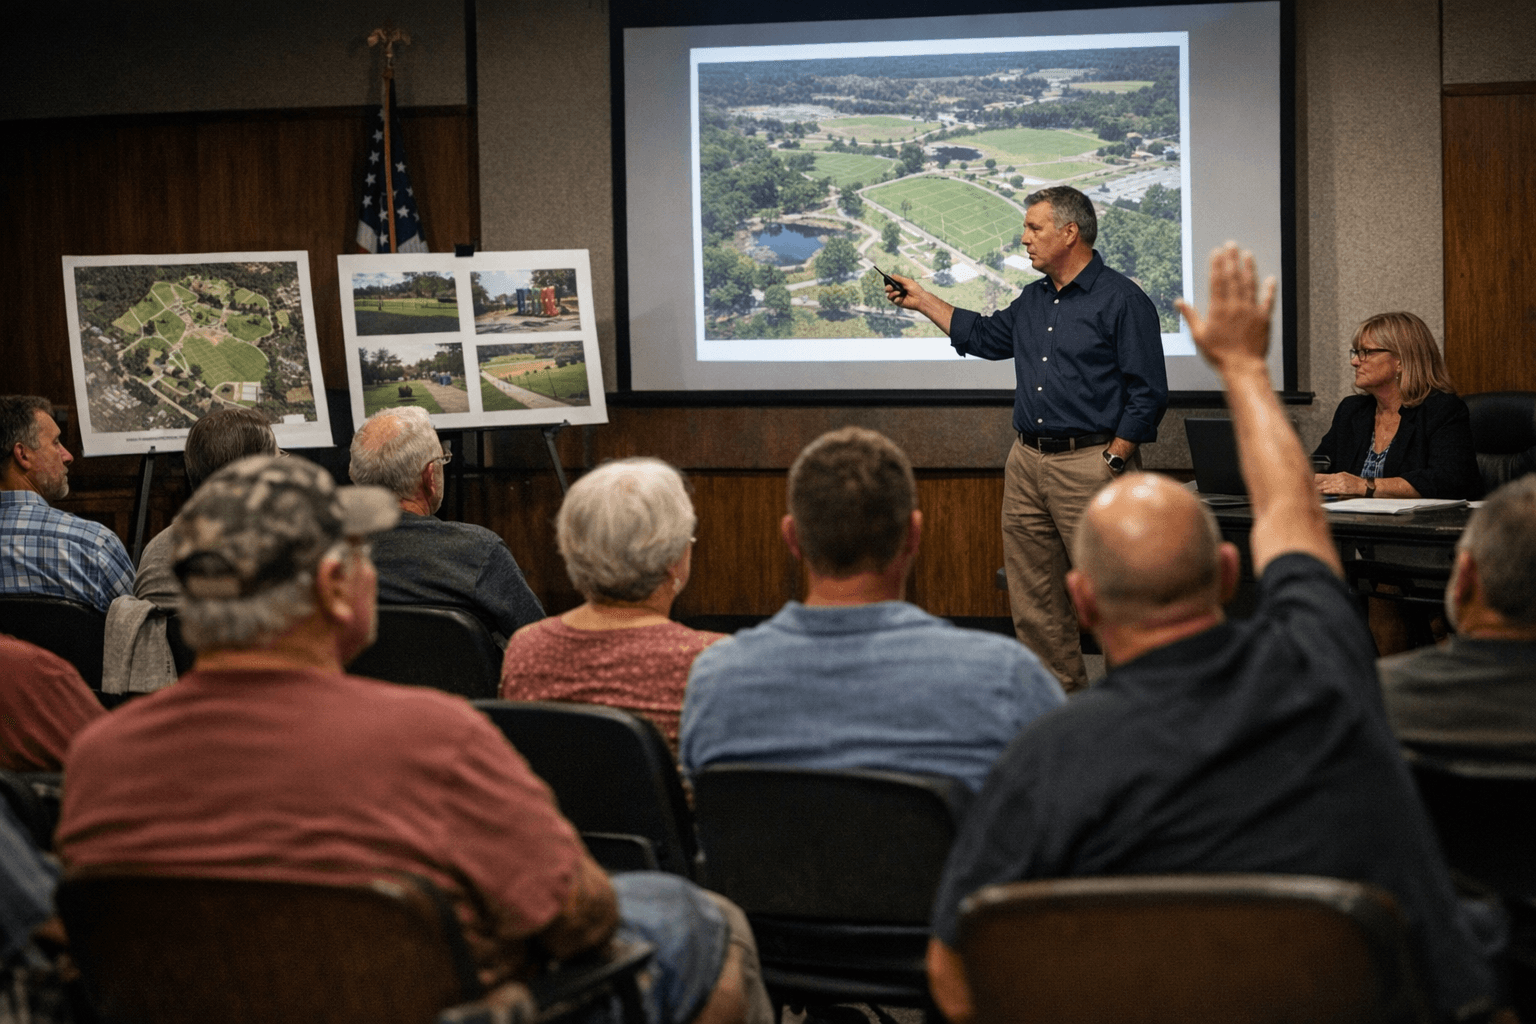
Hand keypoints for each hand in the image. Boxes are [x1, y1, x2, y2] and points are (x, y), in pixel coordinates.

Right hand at [885, 272, 924, 310]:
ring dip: (892, 293)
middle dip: (887, 288)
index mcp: (899, 285)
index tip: (888, 280)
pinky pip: (893, 300)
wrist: (920, 299)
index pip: (890, 283)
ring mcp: (897, 297)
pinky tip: (900, 298)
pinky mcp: (898, 302)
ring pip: (888, 295)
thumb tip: (890, 275)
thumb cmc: (915, 289)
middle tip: (890, 288)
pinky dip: (896, 298)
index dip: (888, 282)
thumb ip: (898, 278)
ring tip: (898, 292)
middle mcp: (897, 291)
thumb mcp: (907, 281)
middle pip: (887, 289)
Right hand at [1175, 243, 1275, 370]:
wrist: (1242, 367)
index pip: (1217, 281)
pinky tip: (1270, 279)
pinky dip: (1269, 289)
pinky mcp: (1263, 318)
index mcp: (1219, 309)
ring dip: (1249, 268)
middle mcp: (1235, 306)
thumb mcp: (1198, 336)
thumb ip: (1190, 316)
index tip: (1216, 252)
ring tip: (1247, 254)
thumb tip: (1179, 302)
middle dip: (1232, 259)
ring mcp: (1251, 310)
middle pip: (1233, 277)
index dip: (1216, 265)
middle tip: (1231, 245)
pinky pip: (1268, 300)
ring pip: (1250, 284)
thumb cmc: (1219, 354)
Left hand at [1315, 472, 1366, 495]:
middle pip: (1328, 481)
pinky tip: (1324, 491)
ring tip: (1316, 489)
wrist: (1362, 485)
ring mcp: (1341, 484)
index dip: (1321, 479)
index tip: (1315, 480)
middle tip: (1314, 485)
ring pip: (1330, 485)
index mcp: (1340, 474)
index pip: (1328, 476)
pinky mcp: (1343, 489)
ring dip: (1322, 488)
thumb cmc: (1354, 481)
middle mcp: (1340, 478)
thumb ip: (1337, 476)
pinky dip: (1328, 491)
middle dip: (1320, 484)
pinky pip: (1334, 490)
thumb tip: (1330, 477)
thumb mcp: (1345, 475)